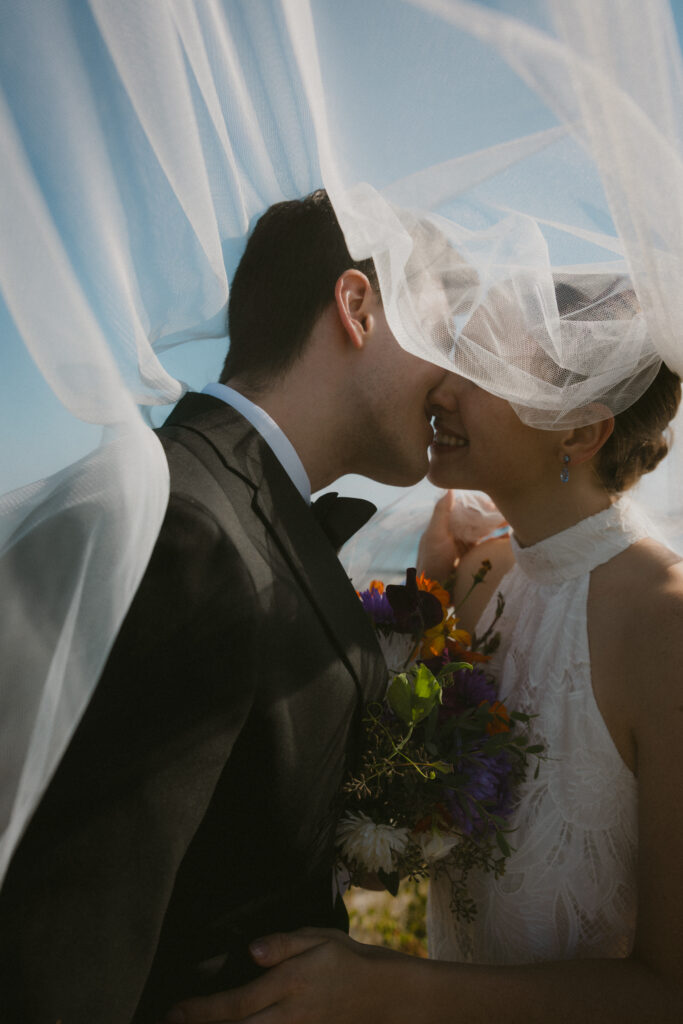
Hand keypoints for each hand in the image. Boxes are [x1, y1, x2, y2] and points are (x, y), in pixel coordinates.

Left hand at [162, 928, 407, 1023]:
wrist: (383, 995)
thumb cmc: (347, 959)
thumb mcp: (319, 938)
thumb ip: (285, 944)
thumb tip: (253, 950)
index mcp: (290, 984)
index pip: (237, 1004)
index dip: (202, 1011)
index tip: (175, 1011)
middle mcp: (290, 1015)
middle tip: (172, 1021)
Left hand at [417, 490, 505, 583]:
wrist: (434, 593)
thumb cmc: (431, 561)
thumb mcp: (435, 536)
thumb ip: (441, 513)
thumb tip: (449, 489)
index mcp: (446, 525)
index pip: (465, 508)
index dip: (479, 504)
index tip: (493, 503)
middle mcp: (456, 533)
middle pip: (477, 519)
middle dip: (492, 514)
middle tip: (508, 512)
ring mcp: (465, 546)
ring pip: (484, 531)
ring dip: (497, 526)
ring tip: (511, 523)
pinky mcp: (472, 559)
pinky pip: (487, 547)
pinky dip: (498, 541)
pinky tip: (509, 538)